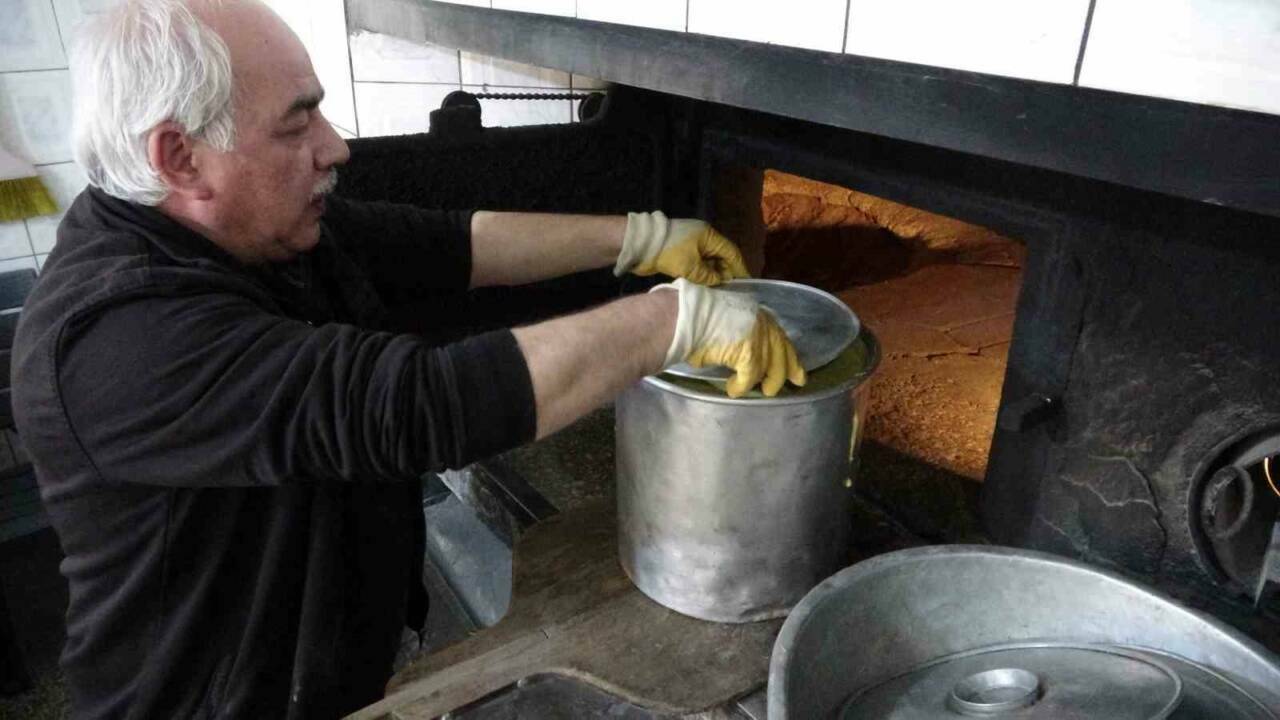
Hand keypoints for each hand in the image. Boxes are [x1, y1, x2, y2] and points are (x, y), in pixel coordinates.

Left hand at [615, 211, 749, 285]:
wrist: (640, 245)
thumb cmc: (668, 252)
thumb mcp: (690, 267)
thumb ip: (708, 276)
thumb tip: (718, 282)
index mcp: (709, 236)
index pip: (731, 253)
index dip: (739, 269)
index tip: (746, 283)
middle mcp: (703, 238)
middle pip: (721, 257)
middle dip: (726, 273)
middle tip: (730, 291)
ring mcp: (692, 244)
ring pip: (709, 261)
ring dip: (713, 275)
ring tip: (719, 291)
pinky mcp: (682, 251)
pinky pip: (698, 263)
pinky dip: (703, 273)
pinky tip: (705, 285)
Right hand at [653, 279, 805, 396]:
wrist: (687, 317)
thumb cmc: (697, 318)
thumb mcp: (726, 320)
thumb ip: (740, 333)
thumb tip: (739, 351)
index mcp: (757, 314)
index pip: (779, 336)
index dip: (788, 353)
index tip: (796, 369)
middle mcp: (762, 324)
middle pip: (782, 352)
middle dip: (789, 370)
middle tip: (795, 383)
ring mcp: (758, 339)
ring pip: (769, 368)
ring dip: (760, 382)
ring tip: (755, 390)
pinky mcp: (750, 355)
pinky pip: (749, 378)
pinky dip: (741, 386)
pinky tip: (733, 389)